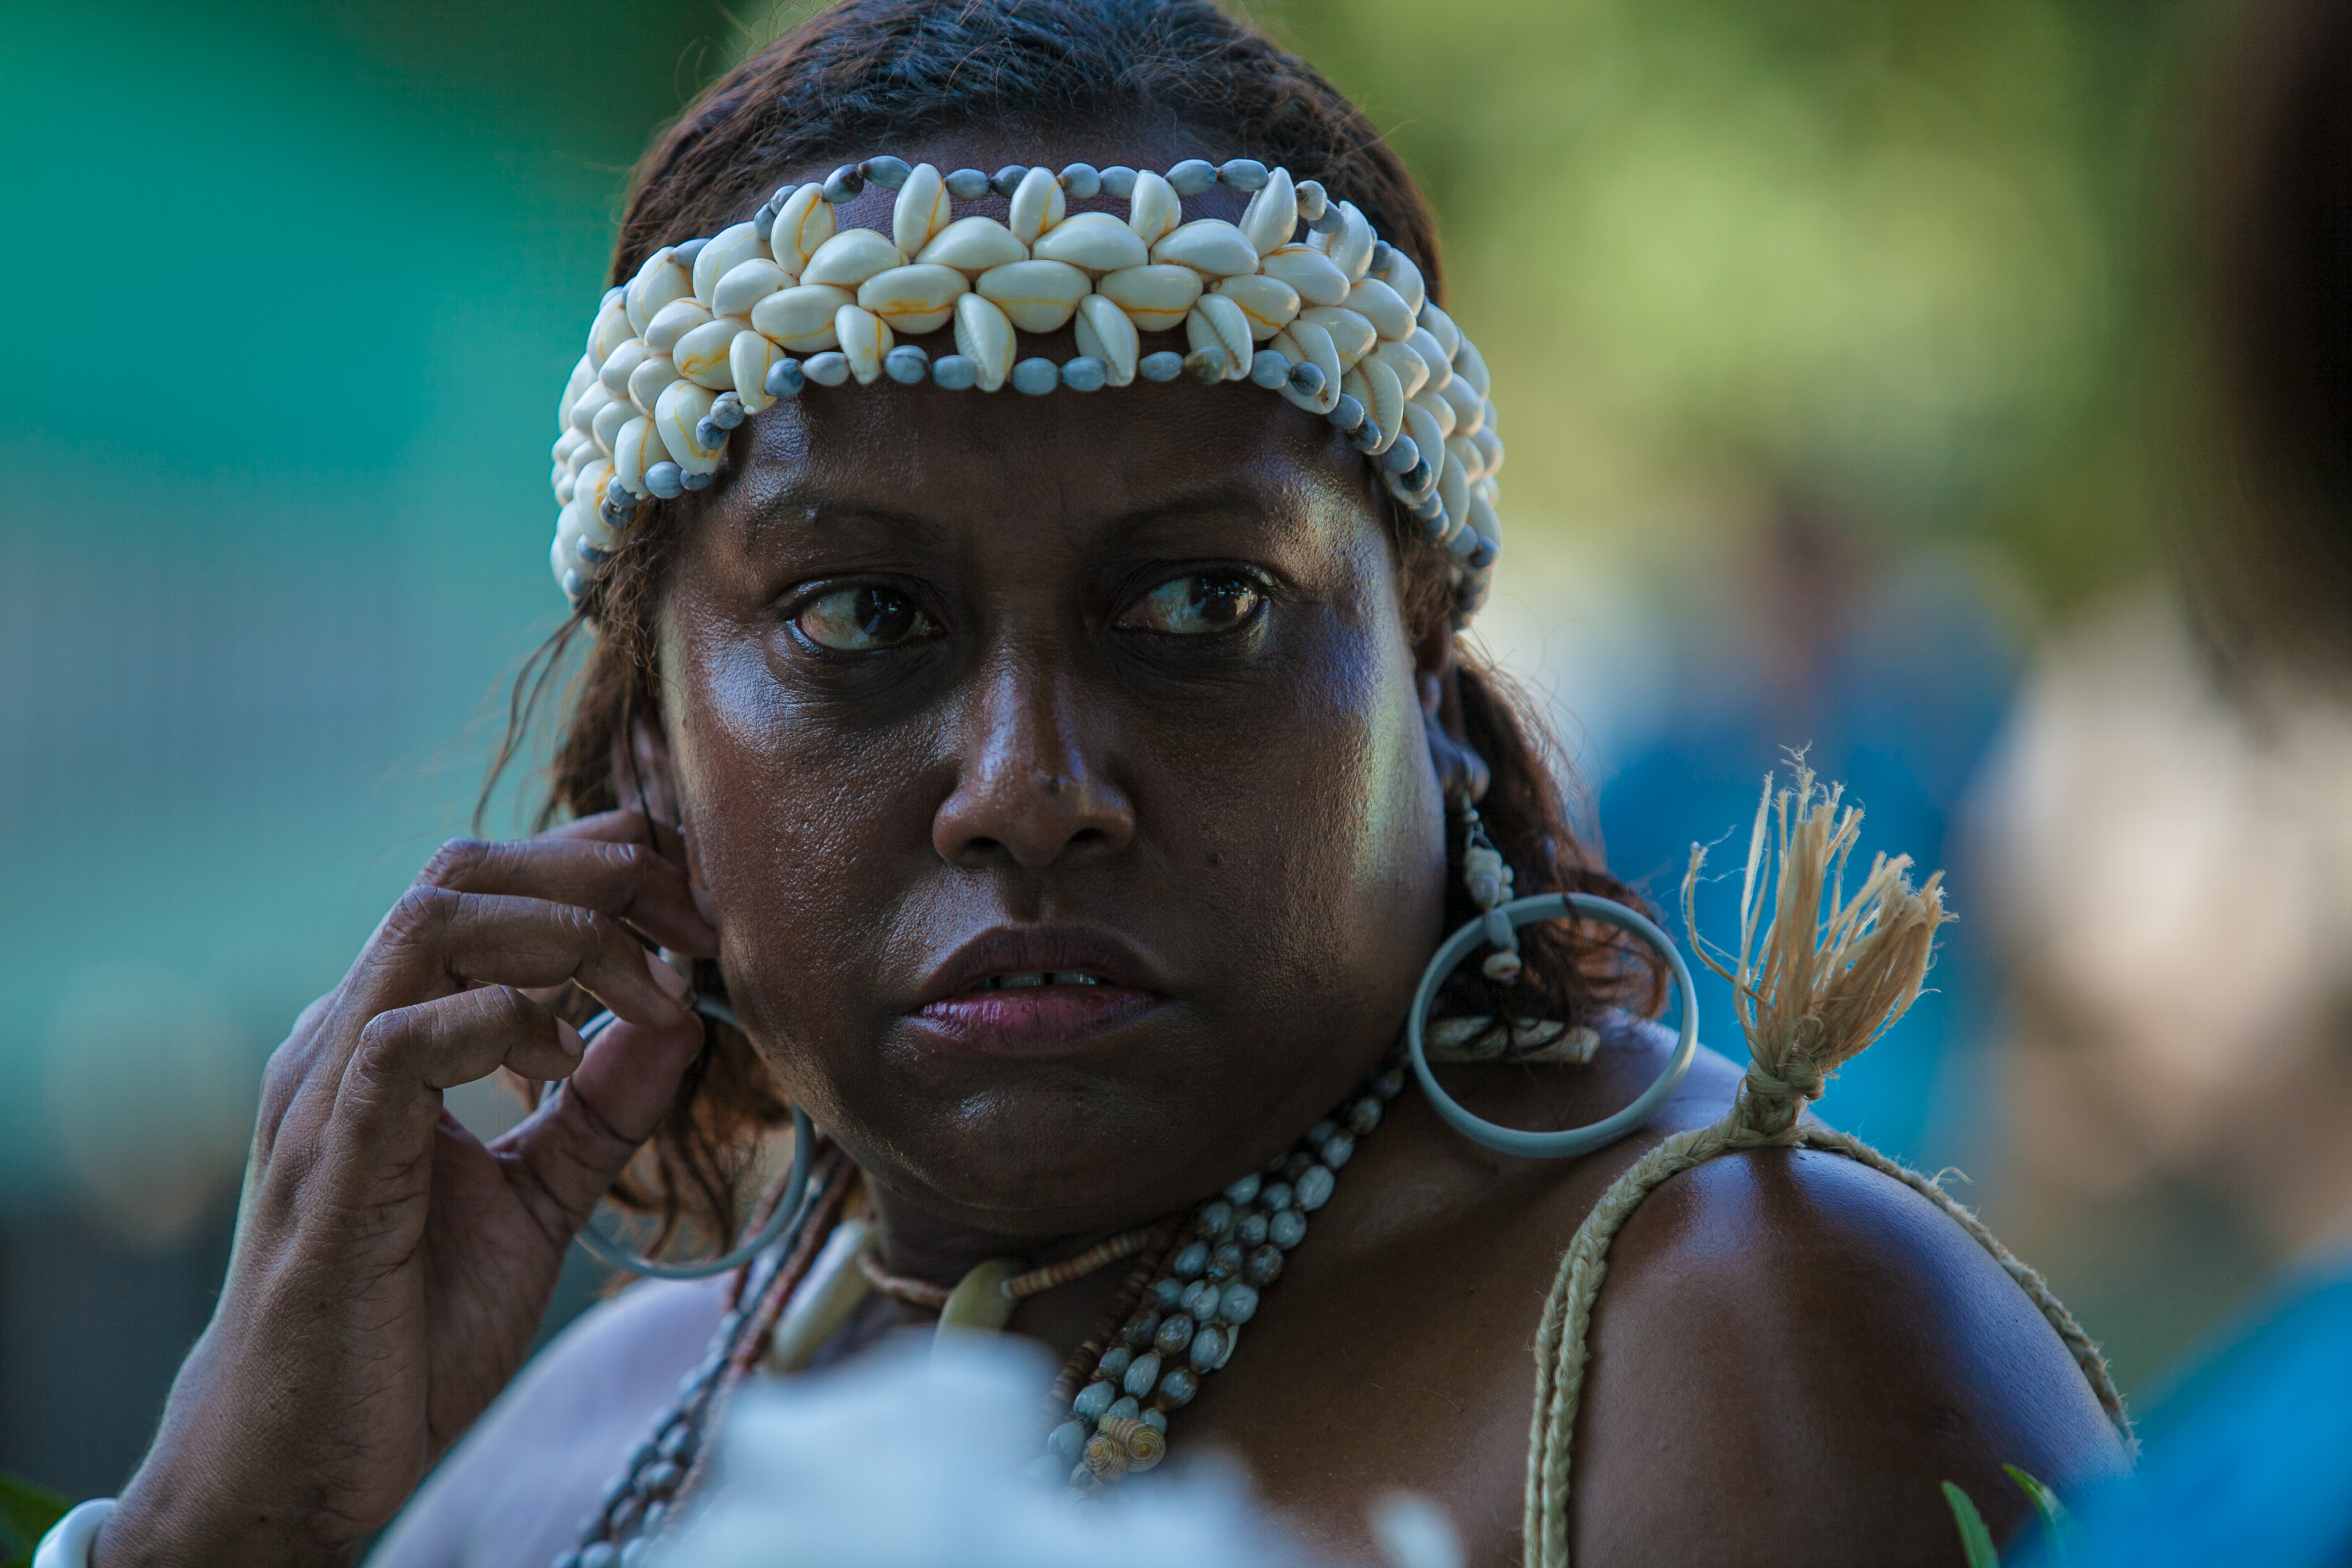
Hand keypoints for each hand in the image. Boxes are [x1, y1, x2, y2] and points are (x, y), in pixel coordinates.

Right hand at [94, 812, 720, 1567]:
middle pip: (459, 873)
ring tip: (650, 990)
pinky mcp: (330, 1163)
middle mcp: (346, 1038)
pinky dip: (498, 1023)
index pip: (484, 890)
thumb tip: (683, 1016)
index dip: (596, 869)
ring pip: (429, 925)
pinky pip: (400, 1039)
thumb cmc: (408, 1328)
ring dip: (562, 934)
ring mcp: (327, 1092)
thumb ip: (603, 1109)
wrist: (310, 1458)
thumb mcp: (538, 1197)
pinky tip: (566, 1061)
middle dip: (591, 873)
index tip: (694, 905)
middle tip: (693, 922)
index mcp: (390, 1036)